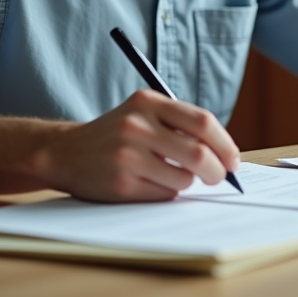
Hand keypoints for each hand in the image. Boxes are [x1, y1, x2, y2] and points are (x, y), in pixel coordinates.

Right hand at [34, 90, 239, 201]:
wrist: (64, 152)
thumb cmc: (116, 134)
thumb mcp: (143, 113)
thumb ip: (180, 125)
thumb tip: (225, 154)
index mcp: (147, 101)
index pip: (203, 122)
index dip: (225, 144)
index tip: (233, 160)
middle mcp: (137, 125)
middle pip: (198, 153)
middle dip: (216, 171)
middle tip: (218, 178)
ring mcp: (127, 155)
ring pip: (183, 178)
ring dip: (186, 182)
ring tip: (170, 175)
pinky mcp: (120, 183)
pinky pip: (163, 194)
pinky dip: (166, 192)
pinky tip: (149, 183)